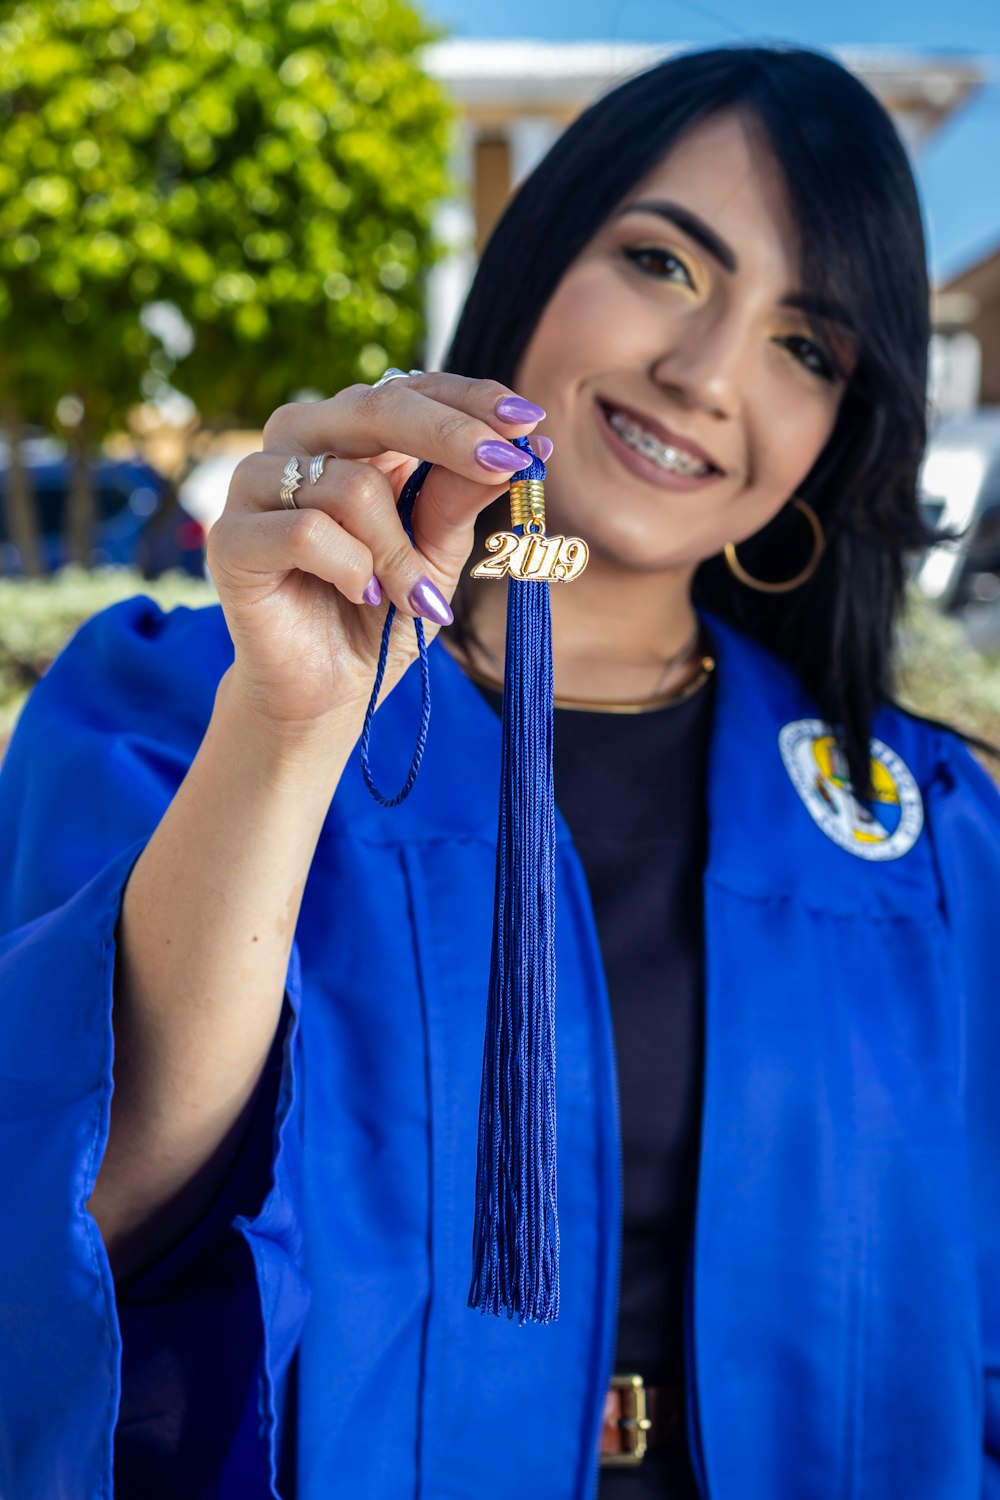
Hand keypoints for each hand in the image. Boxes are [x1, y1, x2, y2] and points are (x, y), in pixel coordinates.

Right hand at [206, 374, 547, 732]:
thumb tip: (525, 444)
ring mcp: (257, 485)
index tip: (527, 423)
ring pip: (352, 484)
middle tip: (505, 466)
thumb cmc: (381, 612)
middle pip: (378, 408)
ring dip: (399, 552)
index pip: (410, 390)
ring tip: (409, 597)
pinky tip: (360, 595)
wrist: (326, 690)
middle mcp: (299, 443)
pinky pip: (309, 531)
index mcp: (349, 435)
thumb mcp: (438, 553)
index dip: (470, 400)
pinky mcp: (232, 538)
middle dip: (453, 436)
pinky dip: (352, 570)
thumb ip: (463, 496)